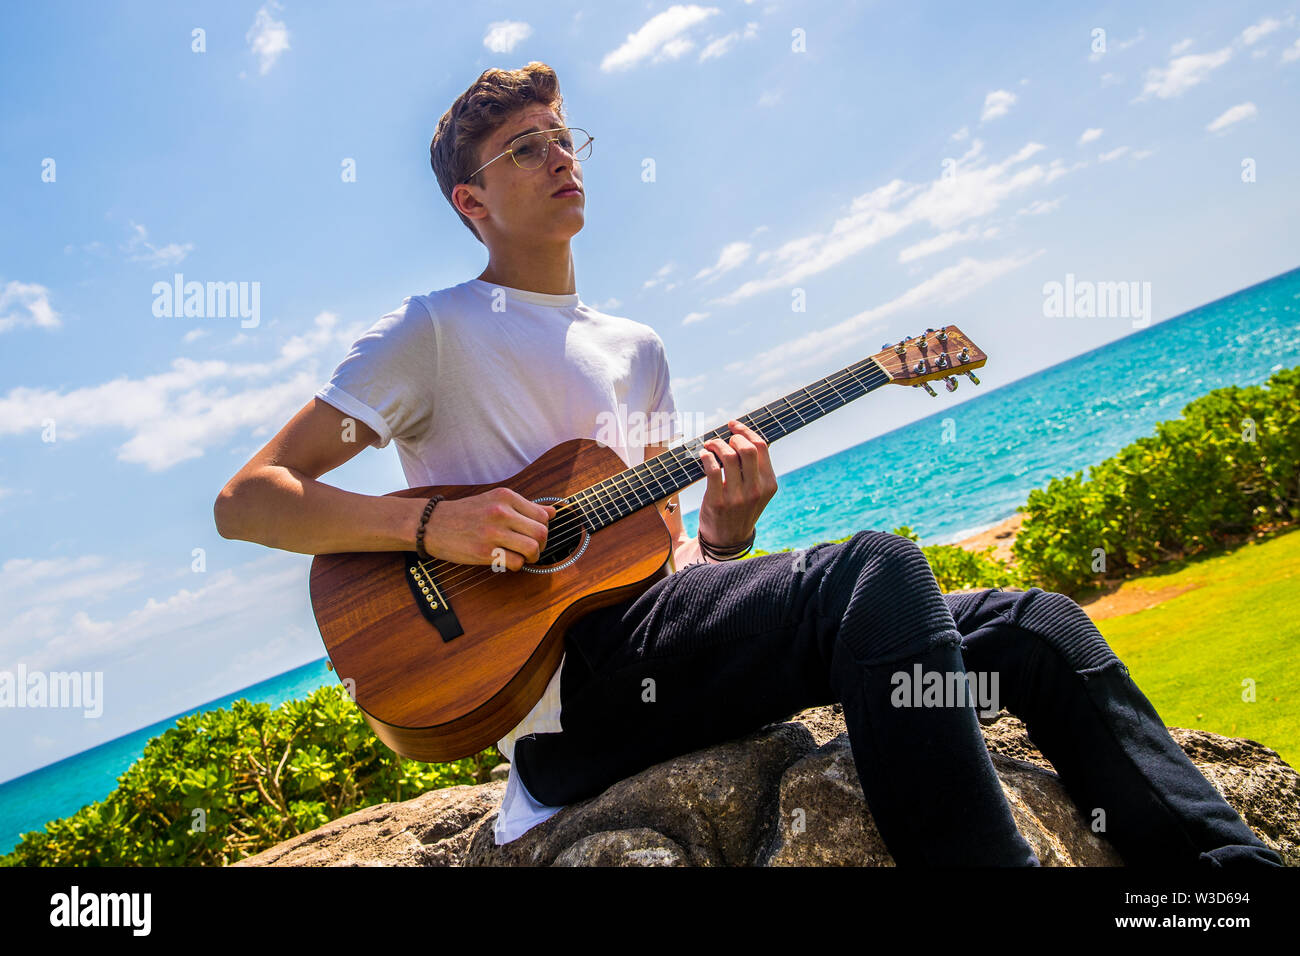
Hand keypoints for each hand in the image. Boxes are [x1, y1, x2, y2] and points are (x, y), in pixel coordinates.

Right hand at [420, 487, 556, 569]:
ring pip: (532, 549)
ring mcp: (493, 532)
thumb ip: (524, 506)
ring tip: (522, 556)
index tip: (534, 534)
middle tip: (532, 549)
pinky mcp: (485, 552)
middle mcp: (501, 512)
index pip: (543, 514)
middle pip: (542, 532)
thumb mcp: (494, 500)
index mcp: (505, 496)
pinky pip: (516, 563)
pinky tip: (506, 561)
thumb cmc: (464, 513)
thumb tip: (554, 512)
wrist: (431, 524)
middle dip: (542, 545)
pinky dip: (516, 565)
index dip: (544, 528)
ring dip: (532, 557)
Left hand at [696, 419, 777, 548]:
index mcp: (769, 483)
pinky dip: (706, 456)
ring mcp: (738, 496)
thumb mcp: (757, 491)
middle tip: (722, 440)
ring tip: (709, 445)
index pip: (761, 446)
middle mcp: (756, 489)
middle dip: (731, 438)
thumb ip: (756, 468)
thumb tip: (745, 437)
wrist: (728, 540)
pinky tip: (704, 455)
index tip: (733, 425)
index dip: (745, 431)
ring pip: (728, 456)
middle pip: (747, 448)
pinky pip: (712, 469)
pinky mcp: (718, 501)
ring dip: (716, 445)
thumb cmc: (741, 509)